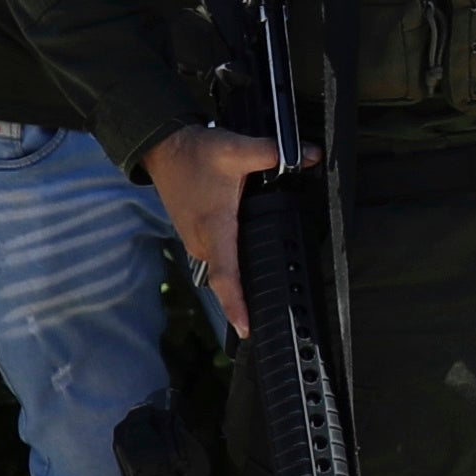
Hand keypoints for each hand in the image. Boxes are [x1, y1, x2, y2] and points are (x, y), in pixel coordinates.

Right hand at [141, 126, 288, 336]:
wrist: (162, 148)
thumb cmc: (195, 153)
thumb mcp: (236, 149)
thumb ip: (273, 153)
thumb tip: (313, 154)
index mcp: (214, 227)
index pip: (226, 275)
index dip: (236, 304)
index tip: (245, 327)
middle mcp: (203, 240)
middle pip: (228, 278)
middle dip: (246, 299)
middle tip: (273, 317)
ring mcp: (196, 239)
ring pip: (223, 267)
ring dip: (239, 283)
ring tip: (264, 300)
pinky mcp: (196, 233)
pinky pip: (218, 256)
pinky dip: (232, 266)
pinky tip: (250, 268)